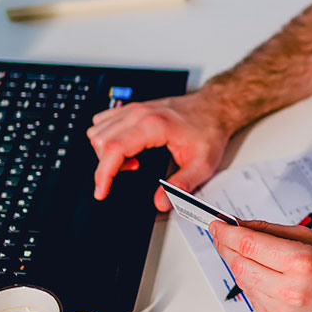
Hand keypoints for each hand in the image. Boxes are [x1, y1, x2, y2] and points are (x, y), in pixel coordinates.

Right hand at [86, 90, 232, 207]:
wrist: (213, 108)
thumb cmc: (208, 130)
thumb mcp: (202, 164)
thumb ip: (181, 186)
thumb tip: (161, 203)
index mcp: (154, 125)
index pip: (113, 149)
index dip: (103, 174)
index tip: (102, 191)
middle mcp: (140, 113)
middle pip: (100, 141)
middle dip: (108, 165)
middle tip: (133, 170)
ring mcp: (134, 108)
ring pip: (97, 130)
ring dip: (106, 151)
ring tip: (133, 159)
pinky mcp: (133, 108)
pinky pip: (103, 121)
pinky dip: (107, 138)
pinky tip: (127, 146)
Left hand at [212, 219, 311, 311]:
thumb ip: (273, 231)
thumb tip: (244, 226)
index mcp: (300, 263)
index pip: (248, 245)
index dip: (227, 233)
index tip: (218, 225)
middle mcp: (289, 289)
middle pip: (239, 265)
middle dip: (225, 247)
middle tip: (222, 236)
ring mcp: (282, 311)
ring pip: (242, 283)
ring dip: (236, 266)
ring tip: (241, 253)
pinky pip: (252, 300)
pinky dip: (249, 284)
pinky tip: (256, 274)